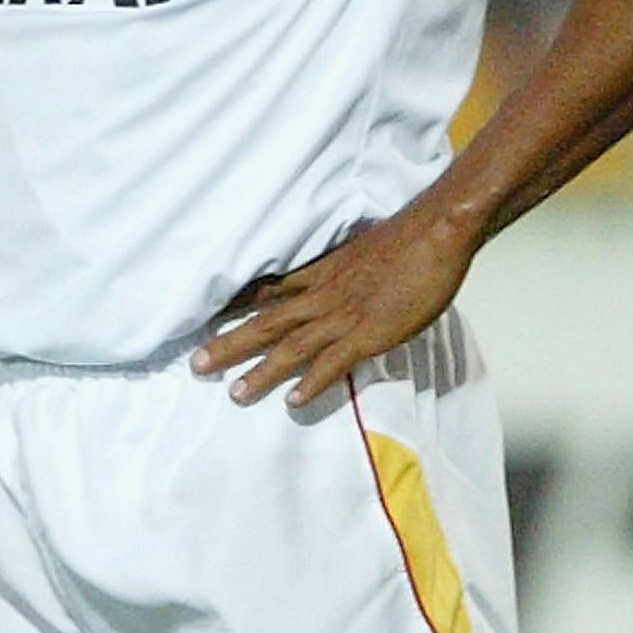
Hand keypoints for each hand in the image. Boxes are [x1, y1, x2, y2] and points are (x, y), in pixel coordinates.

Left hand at [191, 204, 473, 409]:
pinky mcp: (370, 333)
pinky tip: (294, 401)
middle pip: (267, 321)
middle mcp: (323, 295)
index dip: (237, 307)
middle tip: (197, 365)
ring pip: (292, 346)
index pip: (268, 291)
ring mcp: (344, 315)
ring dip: (262, 371)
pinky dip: (314, 382)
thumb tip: (339, 281)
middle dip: (230, 345)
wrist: (435, 231)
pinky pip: (335, 362)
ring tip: (235, 394)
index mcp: (321, 273)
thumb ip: (344, 271)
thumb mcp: (360, 250)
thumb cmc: (406, 238)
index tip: (207, 319)